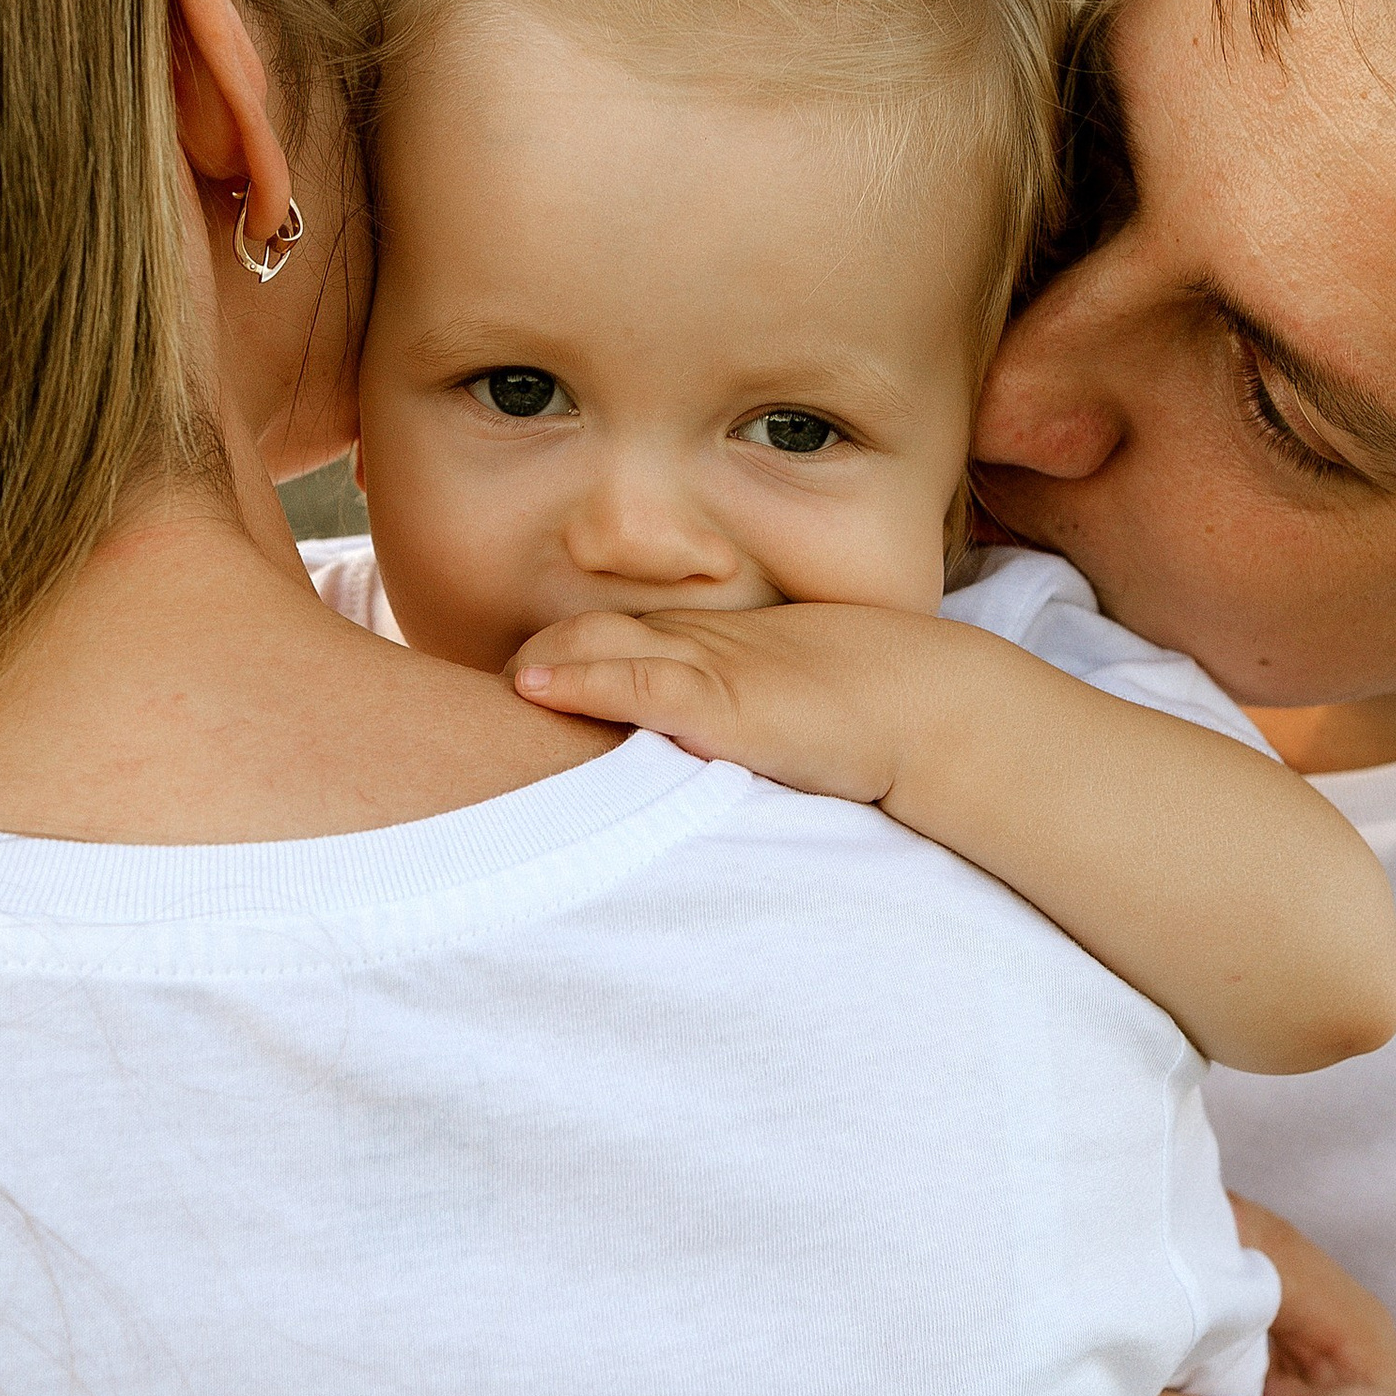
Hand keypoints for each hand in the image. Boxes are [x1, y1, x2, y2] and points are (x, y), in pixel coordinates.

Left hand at [511, 603, 955, 805]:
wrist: (920, 704)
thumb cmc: (854, 713)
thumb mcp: (768, 711)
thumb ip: (714, 726)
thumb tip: (676, 763)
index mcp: (700, 646)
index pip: (602, 635)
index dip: (549, 657)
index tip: (507, 693)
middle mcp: (692, 644)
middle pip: (579, 631)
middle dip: (525, 658)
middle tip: (475, 705)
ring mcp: (705, 667)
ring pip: (592, 644)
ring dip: (534, 663)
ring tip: (489, 694)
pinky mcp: (722, 702)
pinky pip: (635, 681)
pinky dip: (579, 680)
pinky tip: (533, 686)